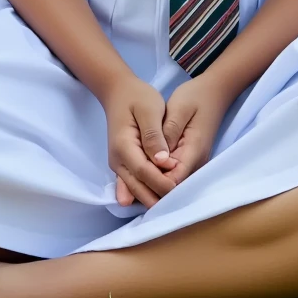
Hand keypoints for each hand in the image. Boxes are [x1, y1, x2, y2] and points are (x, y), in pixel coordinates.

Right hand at [102, 76, 180, 209]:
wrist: (118, 92)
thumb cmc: (137, 97)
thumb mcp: (150, 109)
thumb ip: (154, 136)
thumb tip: (162, 161)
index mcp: (124, 147)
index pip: (144, 172)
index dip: (162, 181)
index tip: (180, 185)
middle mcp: (117, 161)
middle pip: (138, 188)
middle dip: (158, 196)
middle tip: (180, 202)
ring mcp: (118, 165)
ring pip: (135, 191)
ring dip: (152, 198)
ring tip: (173, 205)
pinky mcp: (123, 165)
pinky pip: (132, 186)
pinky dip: (144, 194)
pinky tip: (157, 201)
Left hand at [114, 75, 234, 205]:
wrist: (213, 92)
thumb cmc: (195, 97)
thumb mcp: (179, 108)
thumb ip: (167, 133)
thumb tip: (157, 159)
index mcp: (194, 151)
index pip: (174, 180)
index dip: (154, 183)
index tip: (133, 176)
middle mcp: (196, 163)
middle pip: (172, 187)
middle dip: (151, 186)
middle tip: (127, 182)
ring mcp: (194, 162)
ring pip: (172, 182)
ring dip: (153, 181)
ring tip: (130, 177)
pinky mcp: (189, 158)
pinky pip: (173, 173)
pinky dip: (158, 173)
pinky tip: (142, 168)